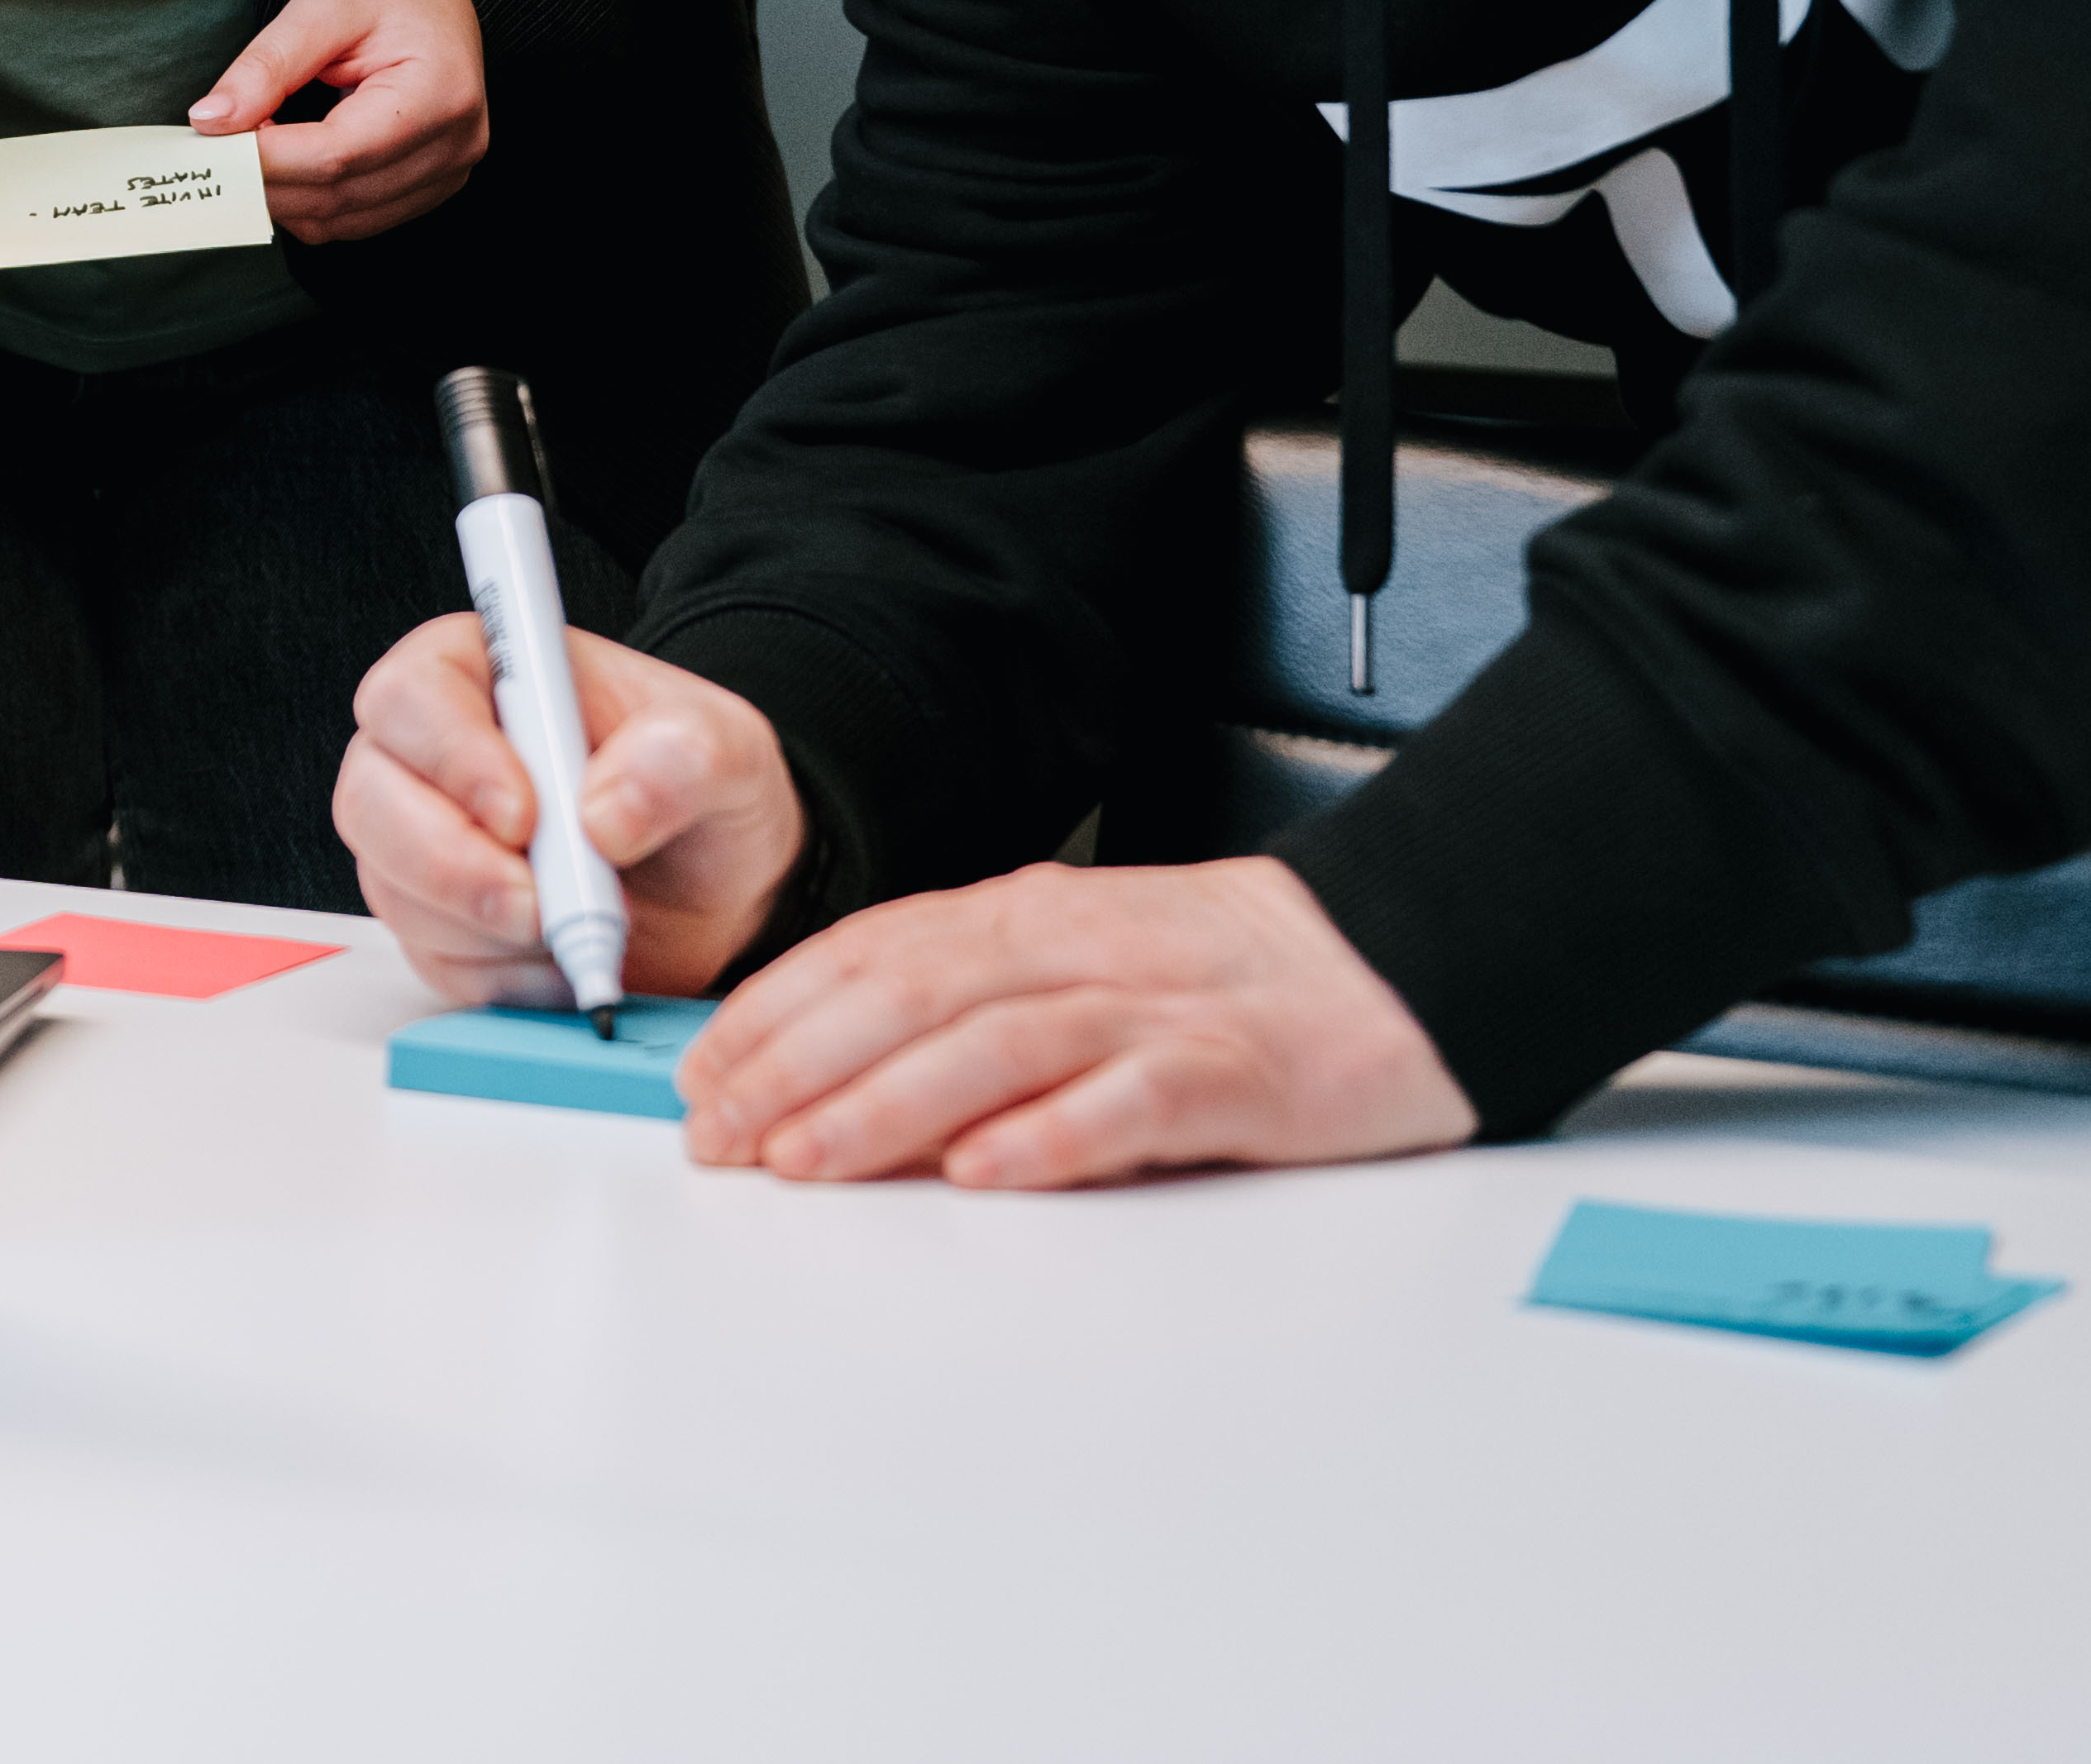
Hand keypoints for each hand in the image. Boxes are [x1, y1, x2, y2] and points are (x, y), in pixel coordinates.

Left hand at [191, 0, 486, 241]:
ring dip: (282, 196)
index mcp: (440, 93)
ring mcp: (449, 173)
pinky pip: (355, 220)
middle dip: (264, 181)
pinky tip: (284, 161)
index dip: (265, 159)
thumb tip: (210, 121)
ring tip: (248, 145)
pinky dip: (308, 201)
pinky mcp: (431, 187)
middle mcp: (456, 144)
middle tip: (212, 148)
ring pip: (340, 221)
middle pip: (337, 195)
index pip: (337, 154)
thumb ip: (267, 66)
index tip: (208, 144)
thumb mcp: (321, 4)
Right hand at [337, 616, 802, 1007]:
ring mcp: (418, 842)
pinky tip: (561, 962)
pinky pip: (430, 961)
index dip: (451, 756)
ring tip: (577, 929)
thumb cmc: (700, 791)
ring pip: (392, 888)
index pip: (412, 694)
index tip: (524, 817)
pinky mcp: (435, 924)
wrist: (713, 886)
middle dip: (449, 865)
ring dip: (483, 929)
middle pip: (370, 799)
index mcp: (482, 672)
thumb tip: (603, 813)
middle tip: (539, 906)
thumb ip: (683, 759)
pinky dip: (499, 978)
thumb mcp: (730, 754)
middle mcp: (428, 754)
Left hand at [674, 856, 1469, 1187]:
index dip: (775, 1017)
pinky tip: (987, 1169)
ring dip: (890, 1104)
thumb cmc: (1216, 980)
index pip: (871, 955)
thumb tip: (826, 1073)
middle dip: (800, 1066)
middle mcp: (1076, 951)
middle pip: (913, 996)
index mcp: (1026, 919)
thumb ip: (962, 1008)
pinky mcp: (1237, 1071)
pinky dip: (1054, 1133)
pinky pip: (1134, 1100)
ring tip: (807, 1159)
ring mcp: (1157, 1008)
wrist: (1390, 961)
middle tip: (720, 1135)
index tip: (700, 1081)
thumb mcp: (1069, 968)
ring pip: (999, 1045)